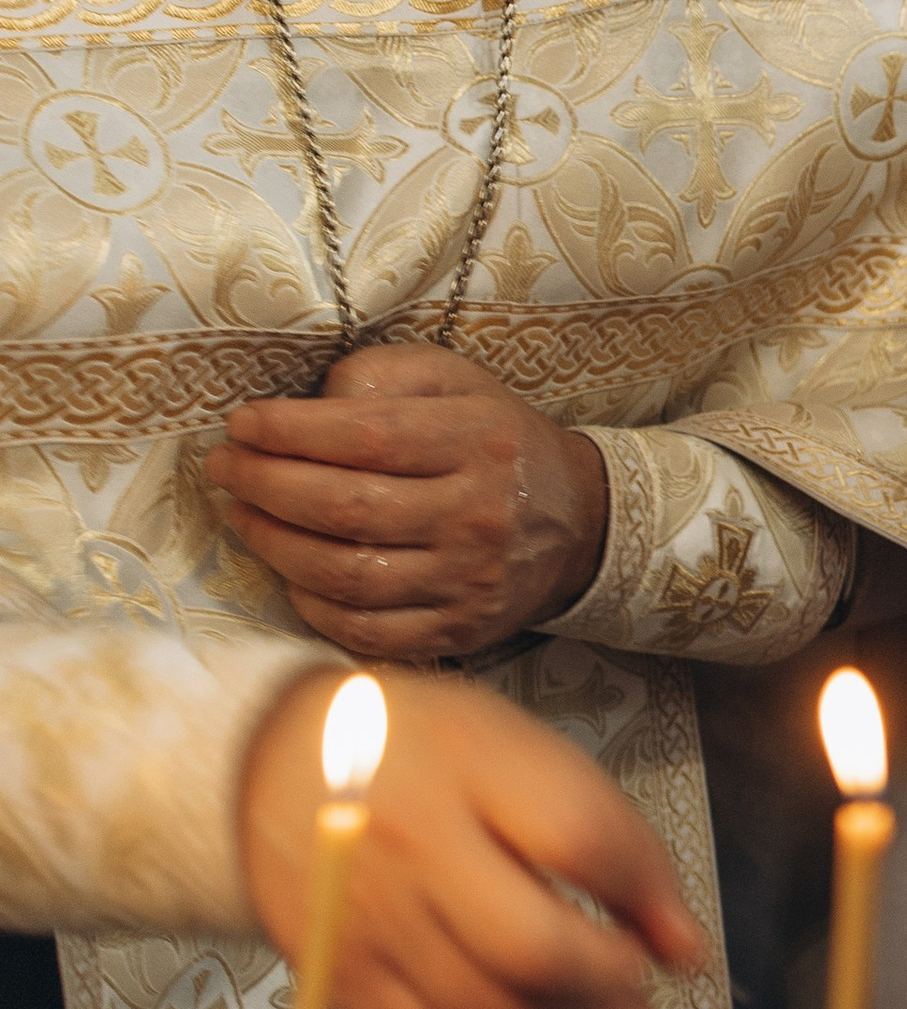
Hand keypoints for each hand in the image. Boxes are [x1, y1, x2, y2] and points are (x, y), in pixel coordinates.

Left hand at [206, 345, 609, 662]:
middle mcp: (476, 515)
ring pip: (348, 574)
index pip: (367, 437)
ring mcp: (467, 582)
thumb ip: (383, 376)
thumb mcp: (456, 383)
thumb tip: (310, 405)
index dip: (289, 432)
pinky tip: (289, 573)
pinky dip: (312, 605)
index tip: (242, 424)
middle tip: (225, 467)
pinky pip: (366, 630)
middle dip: (265, 485)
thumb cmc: (496, 443)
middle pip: (347, 508)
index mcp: (479, 442)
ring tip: (243, 514)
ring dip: (275, 544)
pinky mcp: (457, 631)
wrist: (579, 525)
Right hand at [240, 668, 706, 1008]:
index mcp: (463, 766)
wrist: (268, 765)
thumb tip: (681, 944)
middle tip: (648, 1005)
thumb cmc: (418, 752)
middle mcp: (408, 847)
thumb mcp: (517, 750)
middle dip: (611, 989)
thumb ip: (607, 835)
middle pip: (530, 948)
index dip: (649, 899)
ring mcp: (367, 922)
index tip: (682, 942)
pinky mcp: (341, 980)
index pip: (578, 840)